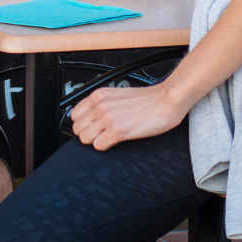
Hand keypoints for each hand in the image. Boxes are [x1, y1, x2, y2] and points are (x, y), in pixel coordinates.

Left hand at [70, 83, 186, 150]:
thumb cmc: (147, 99)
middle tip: (99, 135)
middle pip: (77, 128)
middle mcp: (100, 105)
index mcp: (99, 95)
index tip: (90, 127)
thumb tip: (92, 116)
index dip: (82, 124)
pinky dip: (104, 146)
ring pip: (85, 138)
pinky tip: (114, 141)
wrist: (166, 100)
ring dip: (94, 141)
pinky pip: (98, 145)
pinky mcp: (118, 130)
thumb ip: (102, 103)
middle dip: (87, 134)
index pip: (74, 115)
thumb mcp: (118, 95)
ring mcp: (108, 118)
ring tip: (106, 138)